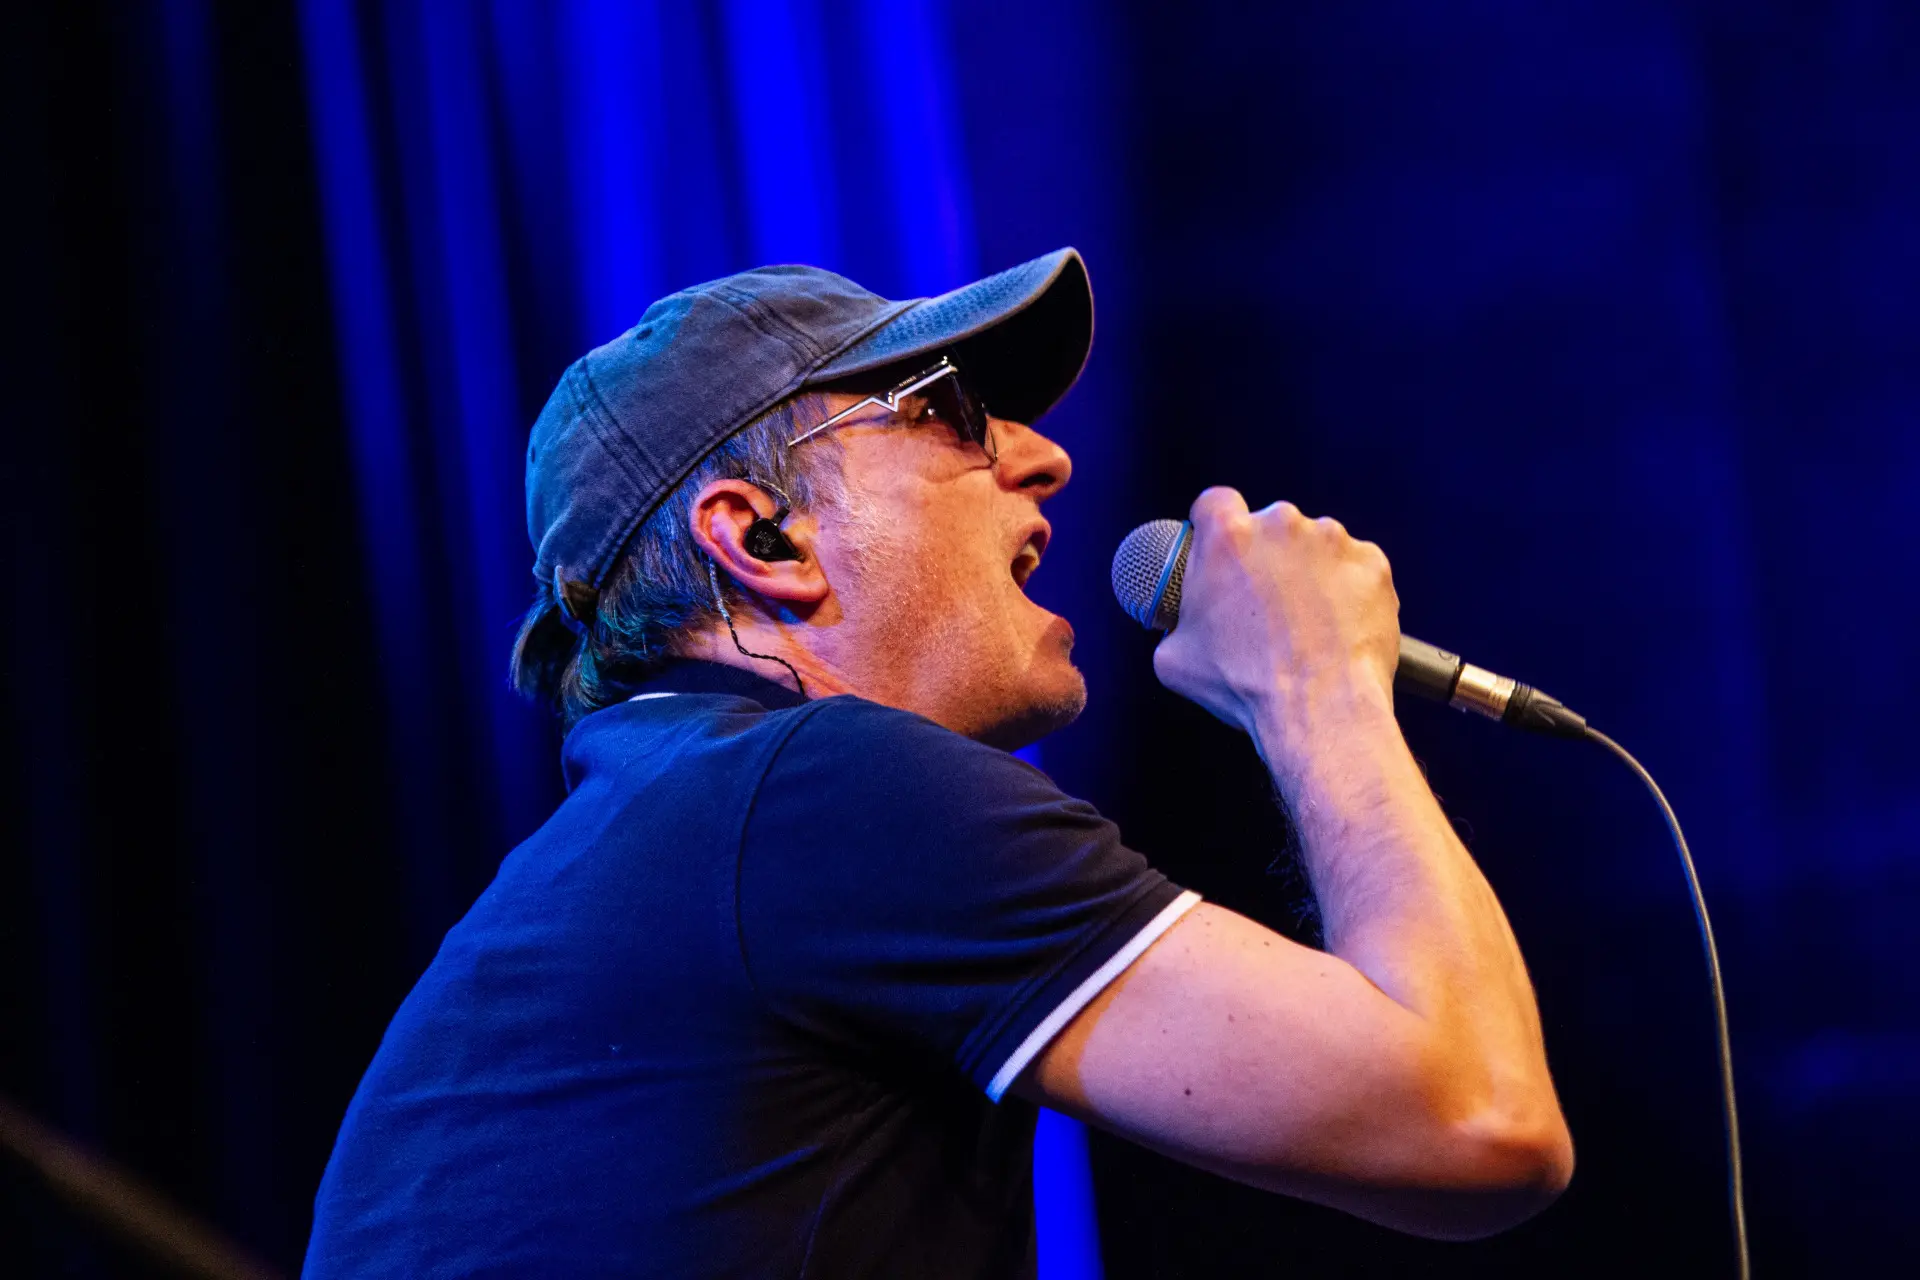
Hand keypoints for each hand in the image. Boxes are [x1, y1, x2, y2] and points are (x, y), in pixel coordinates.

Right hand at [1151, 487, 1399, 748]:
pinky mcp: (1372, 562)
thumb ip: (1174, 622)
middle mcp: (1280, 523)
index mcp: (1227, 537)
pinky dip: (1348, 590)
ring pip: (1315, 546)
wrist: (1320, 711)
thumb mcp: (1174, 658)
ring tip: (1309, 624)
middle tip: (1267, 603)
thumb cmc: (1244, 687)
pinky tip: (1339, 627)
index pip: (1214, 504)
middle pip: (1269, 526)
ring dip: (1310, 573)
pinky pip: (1354, 567)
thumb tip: (1176, 623)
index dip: (1215, 525)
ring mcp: (1332, 539)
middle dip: (1267, 557)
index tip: (1222, 550)